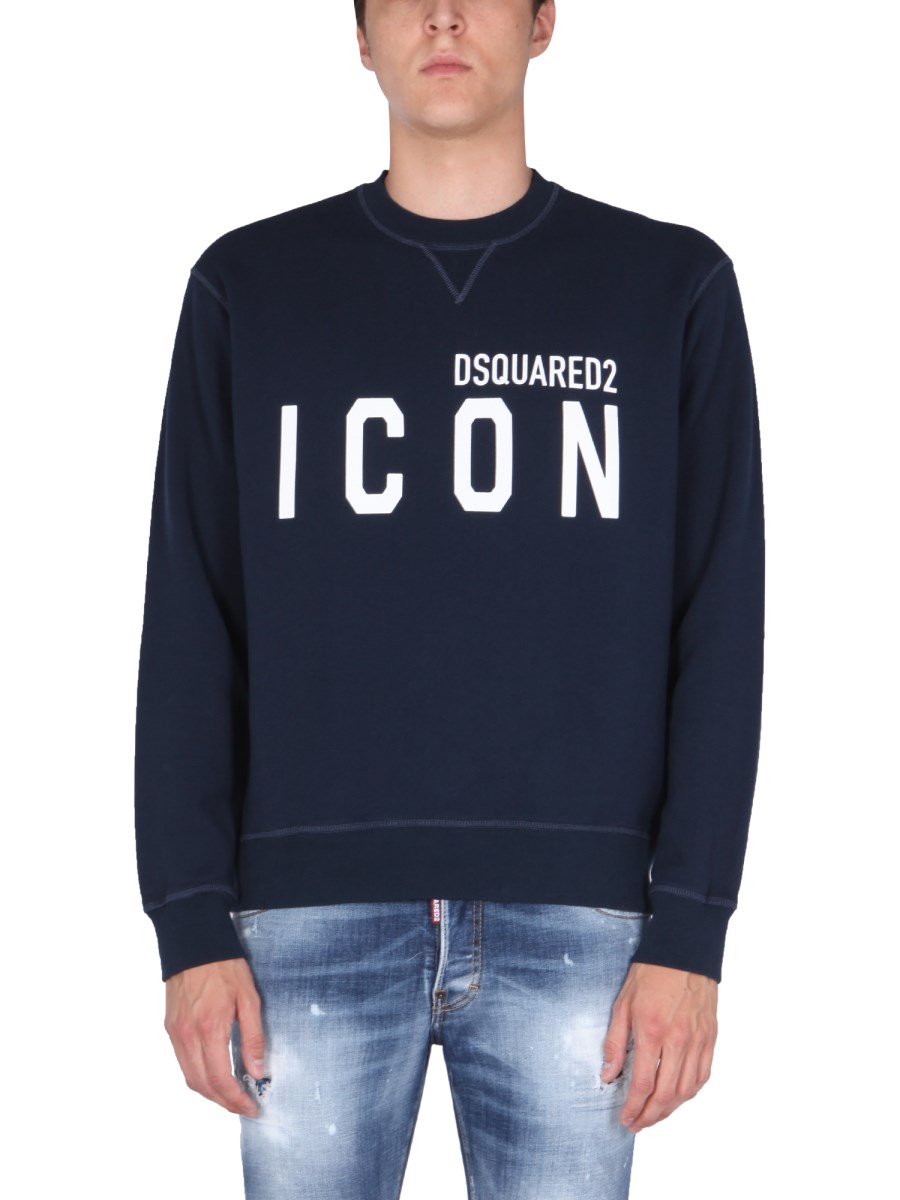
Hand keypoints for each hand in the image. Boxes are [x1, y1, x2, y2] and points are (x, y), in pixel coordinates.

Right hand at [164, 957, 266, 1116]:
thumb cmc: (225, 966)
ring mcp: (175, 1032)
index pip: (220, 1079)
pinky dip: (198, 1074)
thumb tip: (256, 1072)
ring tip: (232, 1093)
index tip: (252, 1107)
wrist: (194, 942)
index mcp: (209, 1027)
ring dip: (209, 1091)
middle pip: (201, 1085)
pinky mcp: (170, 1027)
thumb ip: (253, 1037)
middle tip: (244, 1105)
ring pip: (189, 1076)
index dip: (235, 1100)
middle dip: (223, 1102)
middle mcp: (187, 1034)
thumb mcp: (249, 998)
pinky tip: (214, 1072)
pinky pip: (182, 1061)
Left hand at [600, 961, 717, 1132]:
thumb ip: (616, 1042)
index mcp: (653, 1031)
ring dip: (670, 1110)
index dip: (633, 1107)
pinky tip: (678, 1097)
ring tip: (655, 1116)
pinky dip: (690, 1092)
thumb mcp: (622, 1003)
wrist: (684, 950)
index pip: (644, 1083)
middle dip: (650, 1116)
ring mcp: (698, 1040)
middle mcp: (679, 1040)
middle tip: (637, 1124)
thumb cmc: (650, 973)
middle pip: (666, 1094)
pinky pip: (703, 1075)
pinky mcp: (710, 1037)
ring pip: (687, 1090)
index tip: (625, 1118)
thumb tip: (609, 1074)